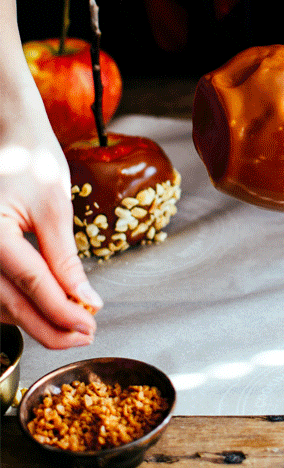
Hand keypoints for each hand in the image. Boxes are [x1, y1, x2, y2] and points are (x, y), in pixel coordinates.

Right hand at [0, 82, 102, 348]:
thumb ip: (66, 258)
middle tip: (86, 335)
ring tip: (73, 326)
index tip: (91, 325)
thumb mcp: (54, 207)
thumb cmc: (31, 158)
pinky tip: (46, 308)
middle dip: (51, 325)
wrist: (7, 132)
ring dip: (34, 320)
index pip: (31, 284)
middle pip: (10, 304)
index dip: (63, 310)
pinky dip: (17, 305)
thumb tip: (87, 299)